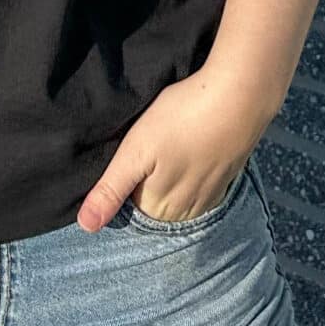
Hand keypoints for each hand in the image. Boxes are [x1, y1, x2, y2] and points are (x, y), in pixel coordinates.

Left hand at [75, 66, 268, 231]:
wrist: (239, 98)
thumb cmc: (181, 120)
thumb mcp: (136, 151)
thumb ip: (111, 189)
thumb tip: (85, 227)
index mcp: (160, 208)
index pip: (129, 208)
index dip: (123, 182)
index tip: (125, 156)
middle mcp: (186, 212)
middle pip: (154, 205)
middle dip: (146, 185)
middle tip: (146, 147)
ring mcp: (210, 196)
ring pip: (178, 197)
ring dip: (170, 180)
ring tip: (166, 147)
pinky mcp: (226, 178)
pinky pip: (199, 187)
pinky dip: (191, 173)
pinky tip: (190, 150)